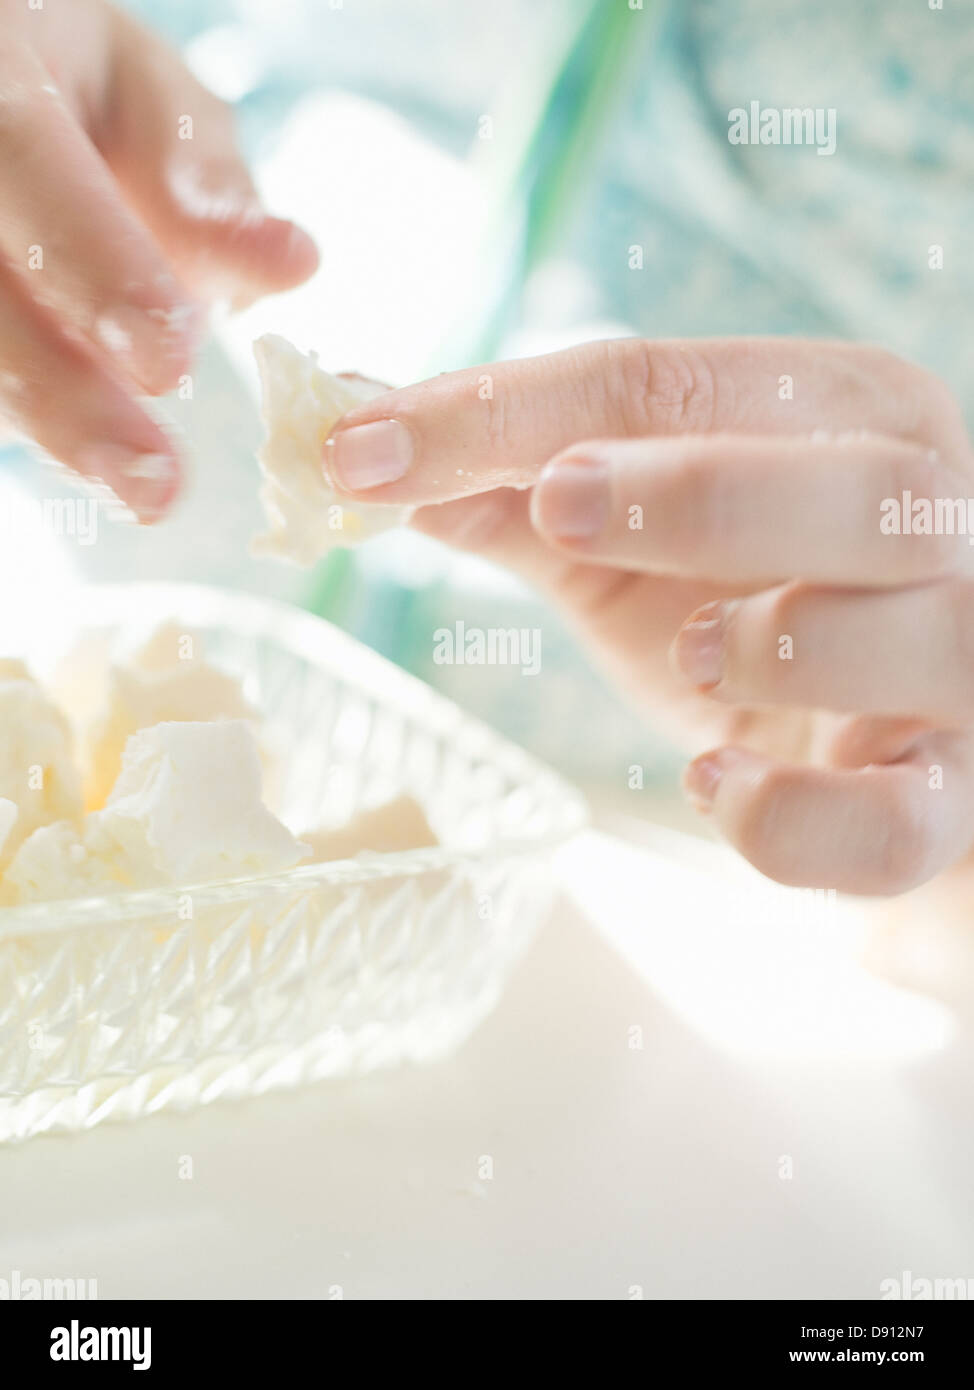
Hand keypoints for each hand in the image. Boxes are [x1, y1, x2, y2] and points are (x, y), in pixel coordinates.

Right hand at [0, 0, 316, 517]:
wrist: (7, 94)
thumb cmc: (86, 94)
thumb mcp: (153, 101)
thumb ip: (203, 181)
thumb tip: (291, 264)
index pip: (29, 167)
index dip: (97, 268)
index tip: (171, 363)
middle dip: (64, 392)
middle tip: (153, 480)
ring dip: (53, 428)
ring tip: (143, 491)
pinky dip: (42, 419)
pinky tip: (104, 459)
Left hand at [323, 337, 973, 895]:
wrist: (862, 760)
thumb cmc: (748, 623)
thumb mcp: (629, 550)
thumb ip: (520, 500)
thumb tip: (372, 457)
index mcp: (842, 421)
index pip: (679, 384)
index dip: (514, 409)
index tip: (362, 445)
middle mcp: (933, 524)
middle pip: (854, 482)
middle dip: (695, 492)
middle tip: (552, 511)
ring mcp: (959, 668)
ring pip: (921, 635)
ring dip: (780, 642)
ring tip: (691, 657)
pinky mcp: (946, 802)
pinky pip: (900, 821)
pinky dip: (795, 815)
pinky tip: (712, 786)